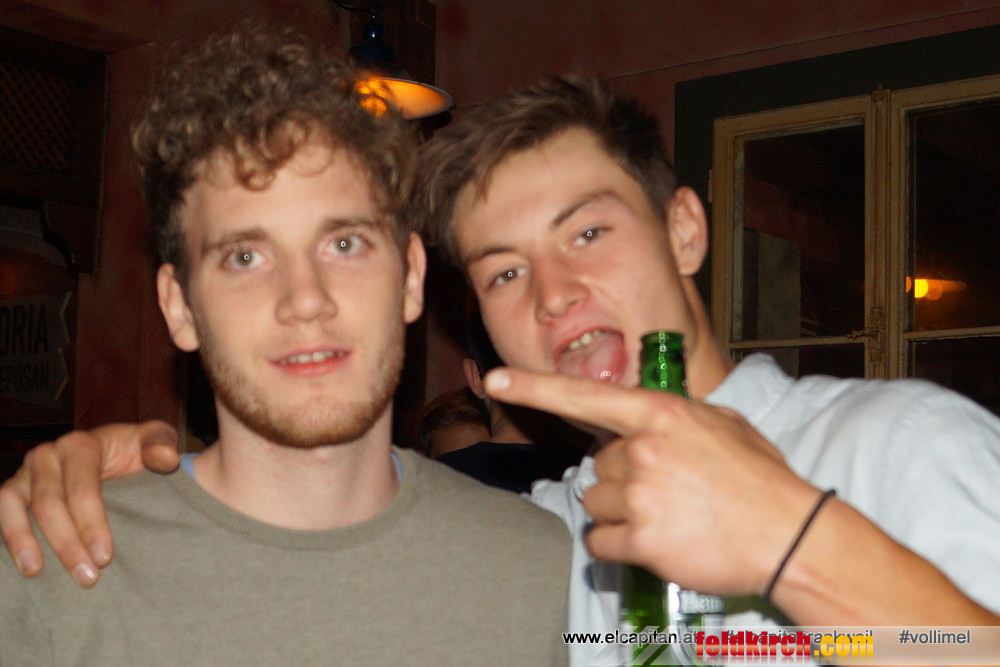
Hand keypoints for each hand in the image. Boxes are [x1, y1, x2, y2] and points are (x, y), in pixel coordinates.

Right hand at [0, 421, 178, 586]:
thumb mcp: (154, 440)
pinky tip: (22, 563)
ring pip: (12, 505)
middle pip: (49, 502)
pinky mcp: (14, 492)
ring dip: (23, 541)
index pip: (81, 487)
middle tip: (87, 577)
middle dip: (66, 543)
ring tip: (35, 572)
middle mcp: (47, 456)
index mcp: (80, 445)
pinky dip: (7, 536)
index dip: (91, 523)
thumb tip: (165, 459)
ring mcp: (26, 474)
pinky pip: (1, 512)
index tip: (105, 557)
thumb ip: (161, 445)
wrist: (116, 455)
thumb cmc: (136, 452)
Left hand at [484, 367, 818, 595]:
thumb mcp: (723, 423)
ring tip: (665, 513)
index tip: (494, 380)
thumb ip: (674, 415)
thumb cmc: (760, 477)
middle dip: (621, 476)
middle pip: (596, 464)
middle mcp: (641, 451)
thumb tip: (644, 419)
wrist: (789, 534)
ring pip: (593, 502)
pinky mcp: (642, 541)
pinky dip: (616, 544)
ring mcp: (639, 496)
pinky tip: (653, 540)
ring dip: (618, 510)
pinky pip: (599, 541)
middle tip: (665, 487)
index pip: (583, 396)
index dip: (533, 387)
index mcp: (658, 414)